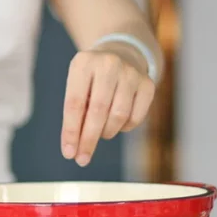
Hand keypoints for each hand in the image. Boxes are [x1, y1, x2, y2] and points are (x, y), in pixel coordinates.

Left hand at [61, 49, 155, 166]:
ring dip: (106, 132)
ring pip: (118, 116)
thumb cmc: (91, 81)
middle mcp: (108, 64)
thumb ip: (75, 115)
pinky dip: (124, 128)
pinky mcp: (148, 84)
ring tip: (100, 132)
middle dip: (88, 140)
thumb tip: (74, 149)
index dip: (71, 131)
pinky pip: (136, 118)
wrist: (120, 56)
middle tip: (82, 160)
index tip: (68, 153)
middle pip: (97, 111)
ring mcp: (131, 72)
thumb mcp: (77, 89)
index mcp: (83, 63)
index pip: (74, 103)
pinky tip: (117, 123)